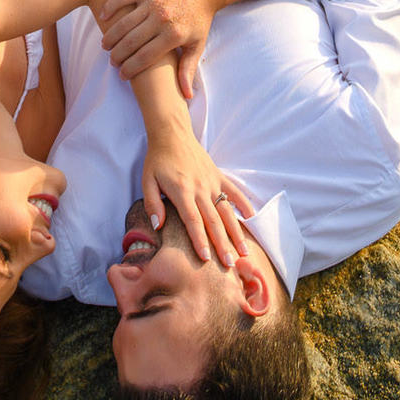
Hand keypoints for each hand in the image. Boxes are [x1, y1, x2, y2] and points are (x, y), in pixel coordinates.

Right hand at [100, 0, 217, 98]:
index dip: (130, 69)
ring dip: (111, 36)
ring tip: (105, 46)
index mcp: (173, 35)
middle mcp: (161, 18)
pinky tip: (103, 17)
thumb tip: (187, 96)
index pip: (144, 57)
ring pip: (124, 23)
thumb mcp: (197, 44)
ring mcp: (153, 2)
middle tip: (112, 62)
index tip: (122, 75)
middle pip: (130, 42)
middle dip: (117, 55)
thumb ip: (188, 69)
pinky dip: (110, 7)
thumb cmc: (200, 17)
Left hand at [142, 118, 253, 266]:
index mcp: (182, 191)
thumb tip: (158, 226)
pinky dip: (244, 204)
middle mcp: (200, 188)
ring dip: (236, 231)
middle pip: (213, 221)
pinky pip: (234, 191)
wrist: (172, 134)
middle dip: (222, 244)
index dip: (200, 240)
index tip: (207, 259)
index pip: (193, 220)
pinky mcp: (218, 175)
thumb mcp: (147, 181)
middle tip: (230, 265)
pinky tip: (251, 218)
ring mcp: (212, 181)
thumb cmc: (158, 160)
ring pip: (227, 210)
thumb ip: (152, 203)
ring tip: (244, 251)